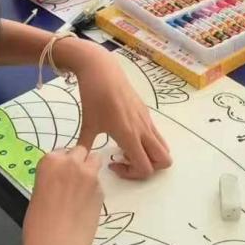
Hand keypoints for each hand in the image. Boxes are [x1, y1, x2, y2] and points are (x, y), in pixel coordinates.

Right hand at [22, 146, 102, 244]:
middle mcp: (71, 163)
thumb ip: (52, 178)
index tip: (59, 176)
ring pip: (94, 163)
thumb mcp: (38, 192)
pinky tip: (85, 207)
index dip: (62, 164)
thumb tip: (60, 179)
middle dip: (78, 163)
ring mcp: (89, 175)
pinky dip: (94, 191)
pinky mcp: (101, 191)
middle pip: (80, 152)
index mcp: (50, 161)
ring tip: (81, 192)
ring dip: (90, 172)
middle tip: (72, 182)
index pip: (61, 152)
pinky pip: (98, 184)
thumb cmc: (38, 224)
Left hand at [67, 43, 170, 178]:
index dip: (132, 174)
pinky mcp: (146, 113)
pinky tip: (126, 136)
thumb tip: (79, 161)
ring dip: (149, 155)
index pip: (146, 168)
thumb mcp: (87, 124)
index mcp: (129, 135)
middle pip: (164, 160)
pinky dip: (147, 143)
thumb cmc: (93, 97)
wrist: (102, 70)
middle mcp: (143, 129)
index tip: (112, 164)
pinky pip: (156, 135)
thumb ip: (84, 146)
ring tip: (126, 149)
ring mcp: (147, 120)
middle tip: (125, 161)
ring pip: (163, 147)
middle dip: (148, 168)